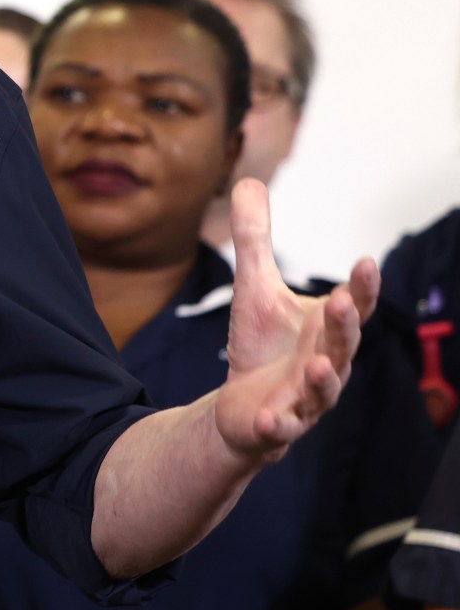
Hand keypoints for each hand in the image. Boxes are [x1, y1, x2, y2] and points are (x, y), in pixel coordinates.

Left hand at [214, 179, 376, 458]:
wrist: (244, 406)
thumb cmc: (262, 346)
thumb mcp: (255, 288)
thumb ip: (256, 240)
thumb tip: (249, 181)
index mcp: (328, 330)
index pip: (355, 306)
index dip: (363, 287)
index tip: (365, 261)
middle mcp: (328, 362)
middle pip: (345, 345)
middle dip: (345, 325)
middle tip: (342, 301)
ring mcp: (307, 397)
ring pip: (325, 390)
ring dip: (326, 378)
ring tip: (318, 363)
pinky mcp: (280, 425)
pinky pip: (284, 428)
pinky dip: (280, 424)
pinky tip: (270, 418)